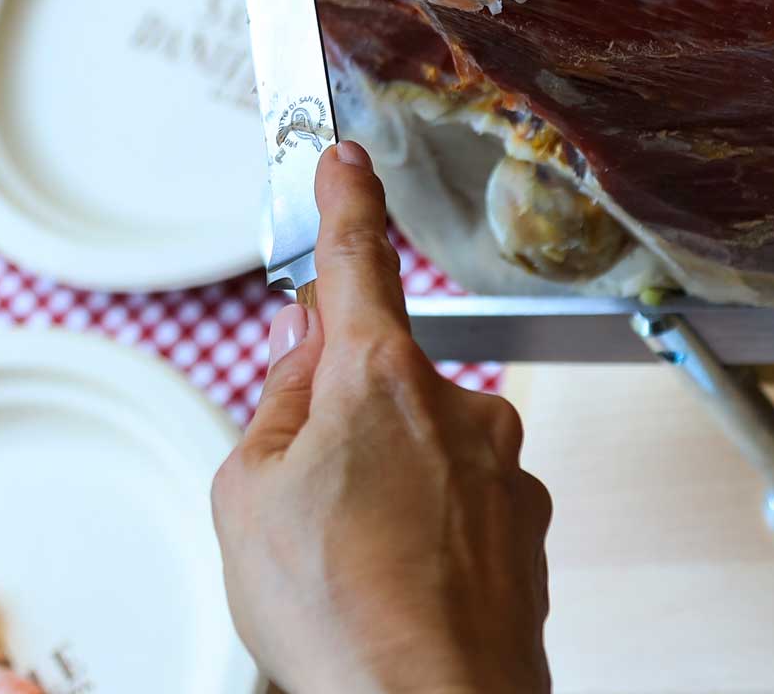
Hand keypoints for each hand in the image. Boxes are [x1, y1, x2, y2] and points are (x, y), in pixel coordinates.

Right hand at [213, 143, 552, 693]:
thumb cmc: (339, 615)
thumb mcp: (246, 495)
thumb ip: (276, 406)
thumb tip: (304, 357)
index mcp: (380, 378)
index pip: (358, 259)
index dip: (344, 202)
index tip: (343, 159)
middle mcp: (459, 409)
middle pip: (380, 380)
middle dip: (339, 422)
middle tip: (305, 505)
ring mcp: (503, 470)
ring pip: (420, 453)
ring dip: (383, 492)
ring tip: (350, 572)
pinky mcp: (527, 528)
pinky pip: (458, 509)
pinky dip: (424, 539)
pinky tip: (394, 591)